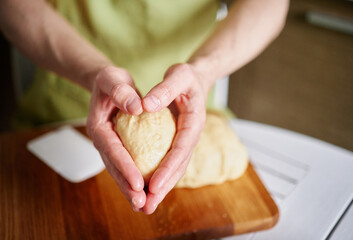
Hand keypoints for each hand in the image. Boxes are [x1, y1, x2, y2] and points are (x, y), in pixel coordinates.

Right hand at [87, 66, 145, 210]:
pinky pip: (128, 167)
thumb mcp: (113, 78)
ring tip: (144, 206)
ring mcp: (111, 147)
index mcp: (98, 127)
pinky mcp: (121, 149)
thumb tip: (136, 107)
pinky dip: (136, 180)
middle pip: (114, 167)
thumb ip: (121, 91)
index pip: (112, 150)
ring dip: (131, 190)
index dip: (125, 167)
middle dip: (127, 187)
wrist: (110, 86)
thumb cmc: (112, 81)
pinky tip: (148, 192)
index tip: (138, 183)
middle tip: (141, 203)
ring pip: (120, 172)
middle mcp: (103, 141)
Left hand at [141, 63, 209, 213]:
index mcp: (194, 122)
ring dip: (161, 189)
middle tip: (147, 206)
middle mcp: (191, 137)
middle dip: (163, 188)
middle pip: (179, 167)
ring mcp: (185, 142)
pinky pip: (169, 163)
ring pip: (175, 169)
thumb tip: (145, 106)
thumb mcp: (178, 75)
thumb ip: (165, 89)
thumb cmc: (187, 77)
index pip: (181, 150)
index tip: (153, 185)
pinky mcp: (177, 143)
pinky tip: (146, 188)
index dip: (167, 169)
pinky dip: (159, 177)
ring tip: (145, 205)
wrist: (195, 81)